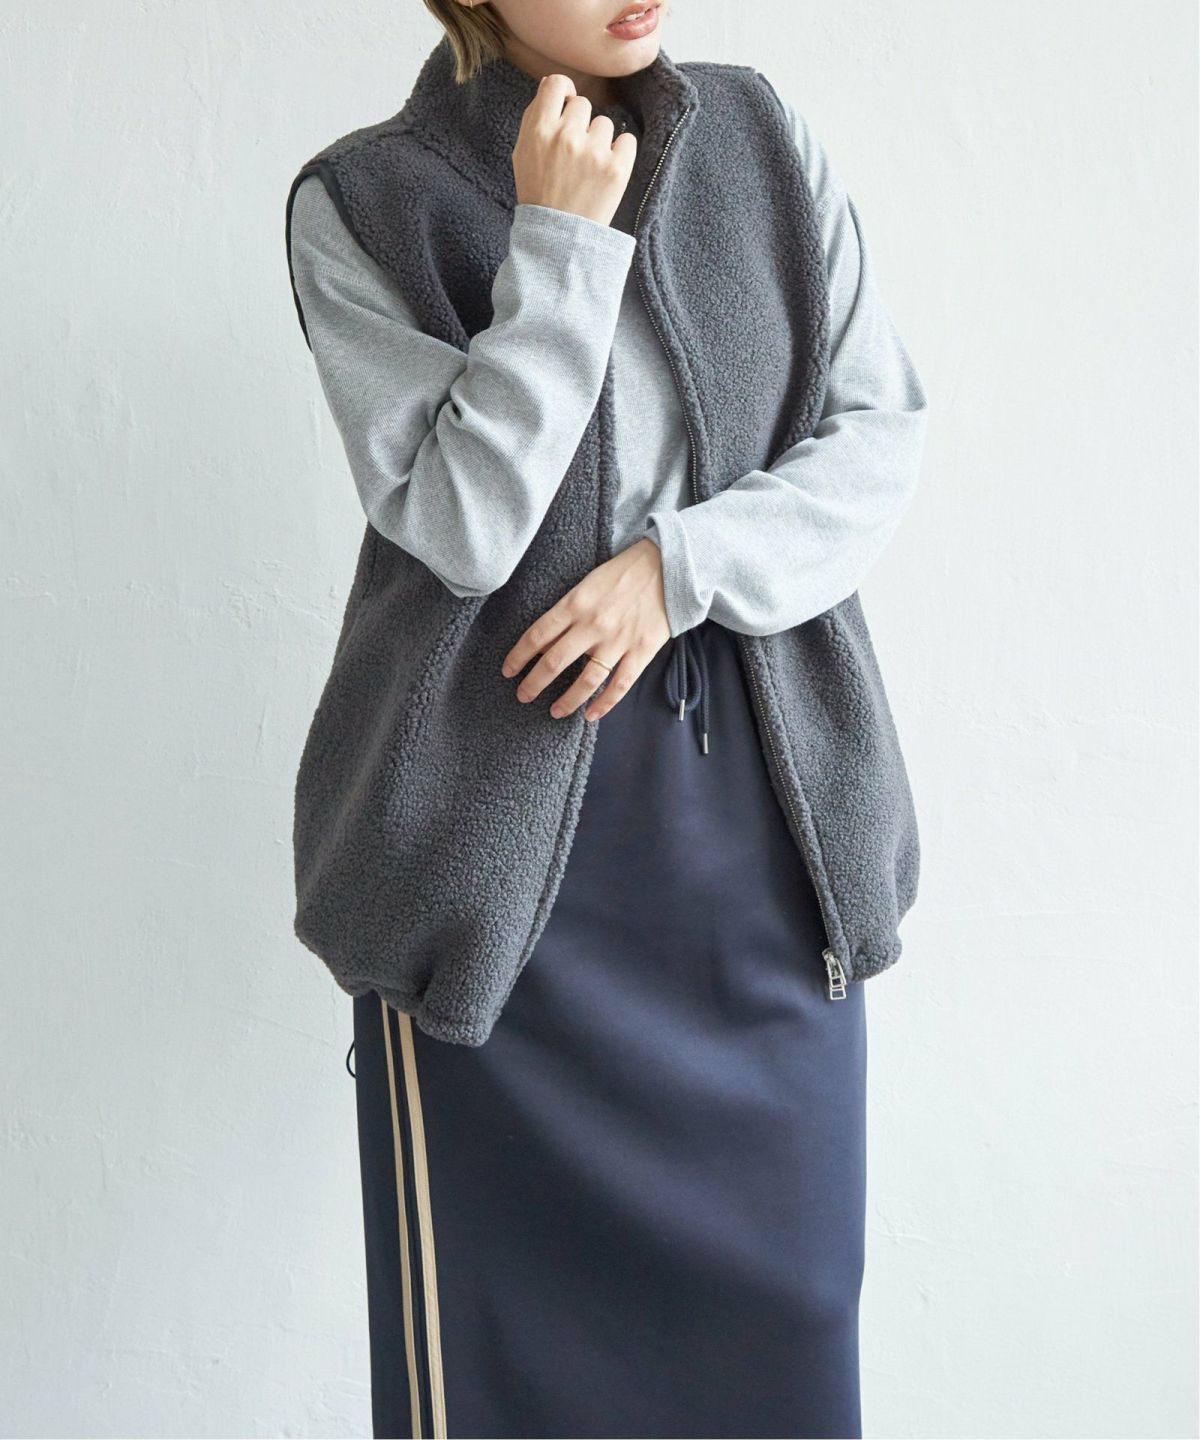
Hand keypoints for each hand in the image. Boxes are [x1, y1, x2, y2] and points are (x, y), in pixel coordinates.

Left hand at [500, 538, 670, 721]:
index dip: (518, 656)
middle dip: (534, 683)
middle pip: (554, 661)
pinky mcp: (641, 650)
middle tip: (523, 695)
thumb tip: (545, 642)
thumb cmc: (622, 573)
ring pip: (586, 680)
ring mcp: (618, 640)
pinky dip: (604, 704)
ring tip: (555, 712)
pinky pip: (620, 684)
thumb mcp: (587, 584)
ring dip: (567, 700)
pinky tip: (591, 715)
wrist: (666, 566)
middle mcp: (593, 624)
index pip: (537, 635)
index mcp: (575, 603)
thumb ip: (568, 612)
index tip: (508, 671)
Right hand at [512, 73, 637, 226]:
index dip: (563, 92)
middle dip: (579, 123)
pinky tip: (607, 169)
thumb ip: (535, 117)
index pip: (557, 84)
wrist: (558, 236)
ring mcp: (594, 152)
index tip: (566, 105)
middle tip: (574, 152)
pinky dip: (621, 152)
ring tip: (588, 168)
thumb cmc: (539, 193)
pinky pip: (627, 140)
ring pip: (605, 123)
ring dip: (599, 140)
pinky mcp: (617, 168)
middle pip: (582, 104)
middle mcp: (567, 136)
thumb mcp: (523, 153)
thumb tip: (553, 85)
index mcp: (540, 129)